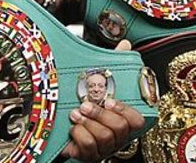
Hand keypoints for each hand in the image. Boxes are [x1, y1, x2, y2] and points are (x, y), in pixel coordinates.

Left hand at [63, 39, 146, 160]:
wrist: (59, 127)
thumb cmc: (85, 105)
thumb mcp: (99, 85)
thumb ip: (114, 65)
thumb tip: (125, 44)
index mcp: (123, 121)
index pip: (137, 120)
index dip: (125, 110)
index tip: (110, 100)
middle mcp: (116, 137)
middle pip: (119, 128)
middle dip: (101, 114)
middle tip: (86, 104)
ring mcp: (103, 148)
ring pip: (105, 138)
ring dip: (88, 122)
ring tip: (76, 113)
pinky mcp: (87, 155)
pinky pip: (88, 147)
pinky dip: (79, 134)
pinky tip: (73, 127)